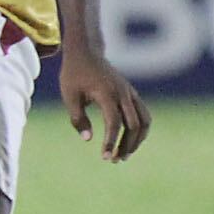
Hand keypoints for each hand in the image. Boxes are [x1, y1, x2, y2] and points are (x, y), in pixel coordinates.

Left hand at [59, 46, 149, 162]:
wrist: (87, 52)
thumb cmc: (74, 74)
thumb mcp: (69, 95)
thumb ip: (77, 118)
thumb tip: (88, 139)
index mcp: (107, 93)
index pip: (114, 123)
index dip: (111, 141)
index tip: (104, 157)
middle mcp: (123, 94)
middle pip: (133, 125)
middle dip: (125, 145)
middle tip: (113, 160)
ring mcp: (131, 94)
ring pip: (144, 121)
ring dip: (137, 140)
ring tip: (124, 155)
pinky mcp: (132, 94)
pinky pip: (144, 115)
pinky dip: (140, 130)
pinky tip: (130, 142)